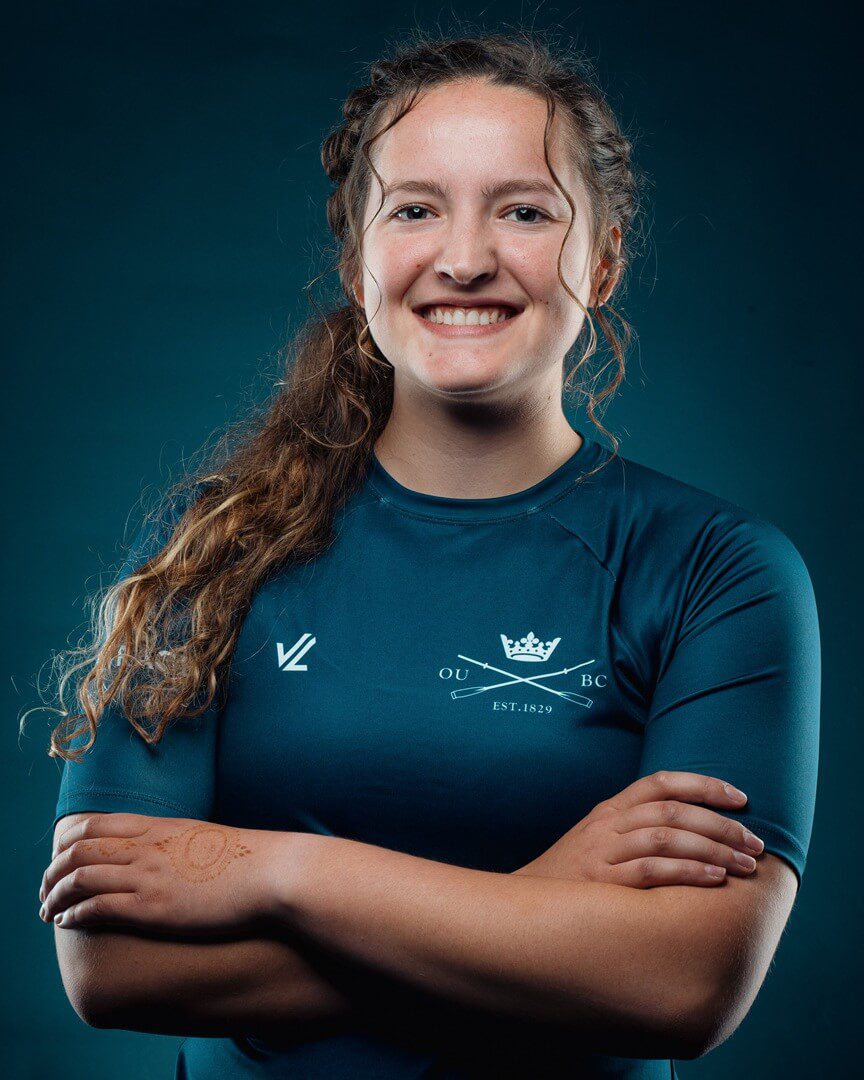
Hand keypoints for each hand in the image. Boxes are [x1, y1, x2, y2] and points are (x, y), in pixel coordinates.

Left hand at [38, 813, 291, 934]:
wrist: (271, 873)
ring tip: (48, 910)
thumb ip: (176, 842)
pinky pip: (97, 907)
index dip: (66, 841)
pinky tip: (69, 922)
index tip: (58, 858)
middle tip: (45, 890)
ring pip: (79, 877)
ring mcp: (147, 876)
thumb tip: (168, 851)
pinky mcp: (153, 908)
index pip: (92, 825)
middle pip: (78, 850)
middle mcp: (145, 847)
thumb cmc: (246, 859)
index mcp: (157, 826)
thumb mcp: (203, 838)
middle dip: (52, 871)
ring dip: (55, 895)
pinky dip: (74, 913)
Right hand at [512, 770, 764, 887]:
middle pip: (673, 810)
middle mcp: (607, 825)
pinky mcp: (601, 884)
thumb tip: (695, 831)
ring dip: (714, 848)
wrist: (525, 910)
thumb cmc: (572, 881)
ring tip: (746, 864)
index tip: (741, 798)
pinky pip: (652, 870)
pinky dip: (687, 870)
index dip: (704, 784)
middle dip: (722, 824)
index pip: (661, 782)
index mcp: (609, 810)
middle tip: (756, 843)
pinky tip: (714, 878)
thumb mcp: (597, 842)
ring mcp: (602, 852)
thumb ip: (635, 830)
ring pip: (667, 836)